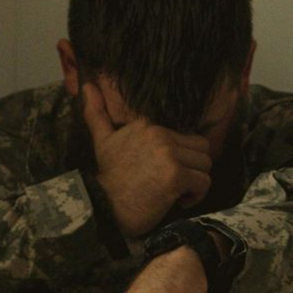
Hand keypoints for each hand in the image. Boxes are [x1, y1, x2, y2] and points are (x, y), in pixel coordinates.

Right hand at [81, 82, 211, 238]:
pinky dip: (195, 196)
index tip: (165, 171)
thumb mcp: (102, 141)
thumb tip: (86, 84)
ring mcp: (169, 155)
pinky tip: (178, 202)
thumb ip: (97, 112)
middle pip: (201, 149)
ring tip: (176, 192)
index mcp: (148, 124)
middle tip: (176, 182)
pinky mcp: (175, 176)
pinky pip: (203, 183)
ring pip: (205, 165)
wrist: (104, 207)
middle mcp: (160, 135)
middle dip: (193, 168)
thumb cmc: (108, 178)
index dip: (182, 156)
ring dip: (195, 183)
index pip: (187, 135)